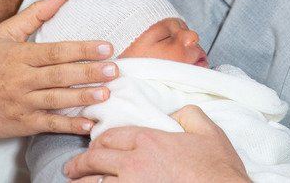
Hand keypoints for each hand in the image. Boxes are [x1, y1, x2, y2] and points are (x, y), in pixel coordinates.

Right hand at [0, 0, 119, 138]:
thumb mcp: (5, 34)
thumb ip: (36, 14)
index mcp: (19, 56)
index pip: (56, 51)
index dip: (82, 49)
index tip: (107, 47)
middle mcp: (21, 80)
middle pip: (59, 75)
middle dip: (88, 72)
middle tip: (114, 69)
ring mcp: (21, 103)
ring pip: (56, 100)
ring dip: (82, 98)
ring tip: (106, 93)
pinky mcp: (22, 124)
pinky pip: (48, 125)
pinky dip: (68, 126)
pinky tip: (88, 124)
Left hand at [64, 105, 249, 182]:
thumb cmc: (218, 169)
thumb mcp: (209, 131)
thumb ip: (188, 114)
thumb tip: (175, 113)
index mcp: (149, 141)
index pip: (111, 137)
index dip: (98, 142)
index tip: (94, 147)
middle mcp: (134, 163)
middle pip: (94, 160)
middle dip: (79, 163)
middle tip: (72, 168)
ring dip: (82, 182)